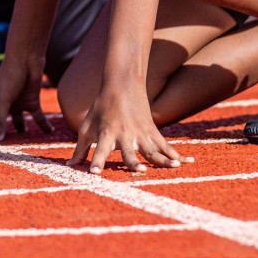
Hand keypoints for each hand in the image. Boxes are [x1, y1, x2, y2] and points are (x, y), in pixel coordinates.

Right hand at [0, 58, 53, 141]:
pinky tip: (50, 134)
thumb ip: (0, 121)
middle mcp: (3, 107)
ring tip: (23, 148)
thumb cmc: (9, 77)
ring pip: (19, 123)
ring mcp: (17, 104)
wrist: (26, 59)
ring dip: (21, 132)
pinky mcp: (31, 102)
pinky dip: (44, 125)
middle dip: (0, 137)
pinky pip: (38, 117)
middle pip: (0, 125)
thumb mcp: (3, 101)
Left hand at [67, 83, 189, 174]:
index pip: (98, 150)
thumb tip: (69, 167)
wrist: (122, 84)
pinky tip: (188, 162)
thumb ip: (80, 149)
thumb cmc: (101, 108)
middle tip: (141, 171)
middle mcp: (123, 134)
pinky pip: (165, 145)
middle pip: (129, 152)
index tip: (93, 174)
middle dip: (134, 162)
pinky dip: (176, 154)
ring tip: (174, 167)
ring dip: (163, 159)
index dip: (96, 161)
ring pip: (152, 149)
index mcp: (105, 133)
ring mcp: (140, 133)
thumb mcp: (86, 127)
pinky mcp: (152, 130)